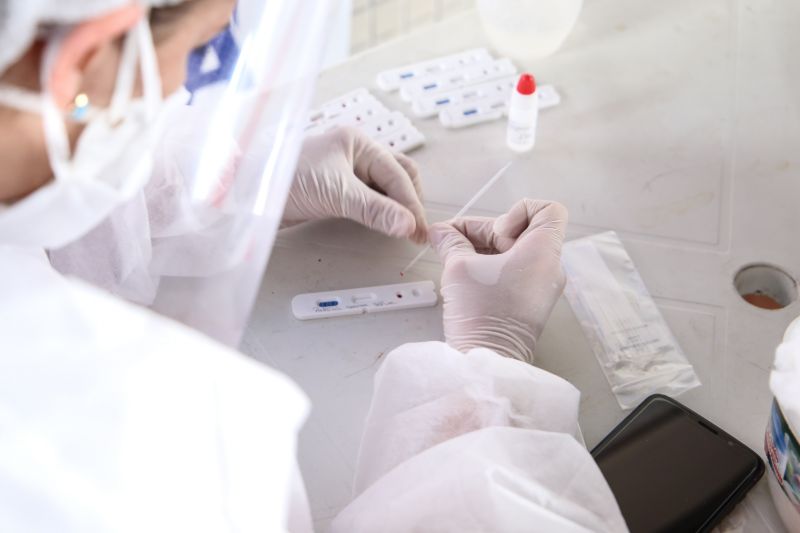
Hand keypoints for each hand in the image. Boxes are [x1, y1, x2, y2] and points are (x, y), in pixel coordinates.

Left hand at [282, 127, 427, 242]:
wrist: (246, 193)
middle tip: (415, 232)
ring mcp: (344, 169)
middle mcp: (354, 152)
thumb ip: (375, 210)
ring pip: (384, 187)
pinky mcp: (334, 188)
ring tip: (403, 230)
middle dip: (409, 202)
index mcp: (358, 142)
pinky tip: (382, 224)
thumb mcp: (336, 194)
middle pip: (398, 175)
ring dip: (395, 207)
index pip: (398, 174)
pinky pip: (367, 197)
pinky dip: (379, 210)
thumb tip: (409, 225)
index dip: (412, 204)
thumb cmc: (287, 181)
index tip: (419, 232)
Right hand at [429, 199, 567, 362]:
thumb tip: (440, 232)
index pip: (548, 210)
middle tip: (454, 241)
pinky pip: (514, 272)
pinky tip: (464, 274)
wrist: (486, 361)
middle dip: (485, 232)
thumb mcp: (458, 267)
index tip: (497, 232)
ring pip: (514, 252)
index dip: (518, 210)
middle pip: (521, 231)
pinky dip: (490, 267)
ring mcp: (541, 287)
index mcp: (543, 253)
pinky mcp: (529, 303)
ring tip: (454, 258)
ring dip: (484, 249)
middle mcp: (549, 268)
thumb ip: (450, 241)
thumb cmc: (480, 314)